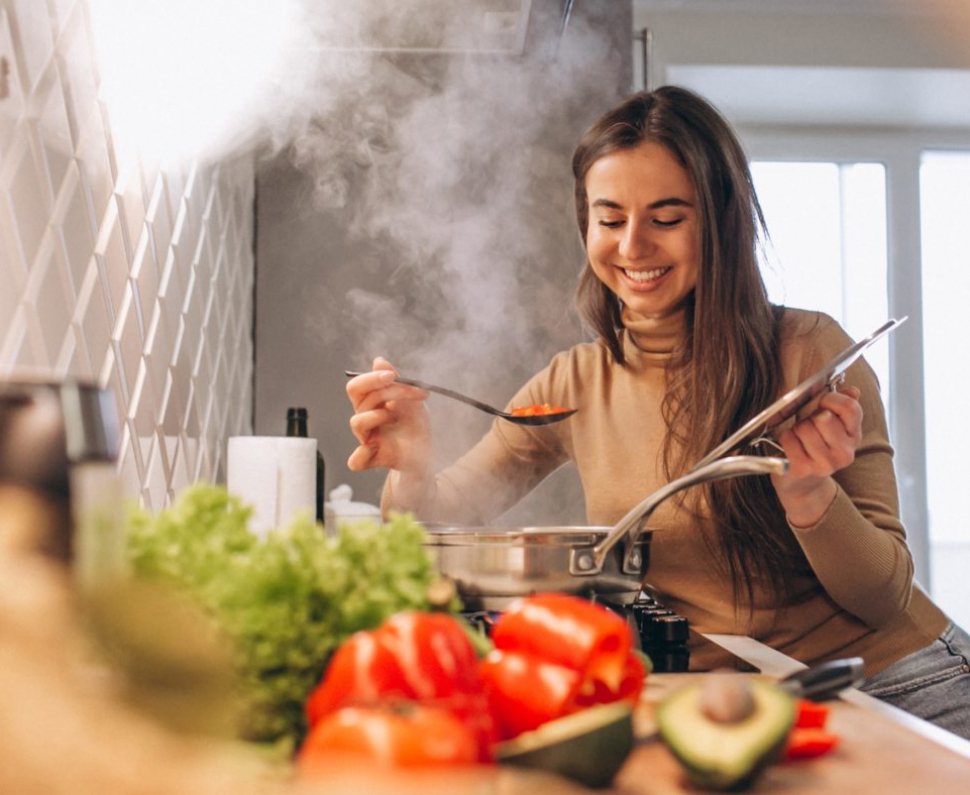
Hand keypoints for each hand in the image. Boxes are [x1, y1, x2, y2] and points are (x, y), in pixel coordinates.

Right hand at [346, 357, 431, 478]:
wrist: (428, 449)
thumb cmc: (415, 423)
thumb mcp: (412, 398)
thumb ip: (396, 381)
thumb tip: (379, 360)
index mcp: (371, 402)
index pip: (358, 386)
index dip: (372, 378)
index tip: (393, 375)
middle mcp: (365, 418)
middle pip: (359, 399)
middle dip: (384, 391)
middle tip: (407, 391)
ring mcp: (368, 438)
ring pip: (357, 423)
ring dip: (377, 415)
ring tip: (395, 417)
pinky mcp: (373, 458)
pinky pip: (356, 461)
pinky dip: (362, 454)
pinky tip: (374, 447)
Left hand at [771, 386, 862, 527]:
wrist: (804, 484)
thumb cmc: (816, 449)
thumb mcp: (834, 429)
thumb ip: (843, 408)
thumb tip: (853, 391)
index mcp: (854, 437)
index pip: (850, 408)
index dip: (832, 400)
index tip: (822, 404)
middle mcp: (844, 453)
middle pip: (823, 417)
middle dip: (810, 417)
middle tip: (809, 428)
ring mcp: (824, 463)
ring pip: (803, 427)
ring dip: (796, 429)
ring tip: (801, 440)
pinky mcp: (803, 469)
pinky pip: (788, 438)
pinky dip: (785, 439)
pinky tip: (791, 448)